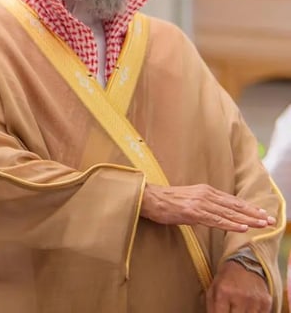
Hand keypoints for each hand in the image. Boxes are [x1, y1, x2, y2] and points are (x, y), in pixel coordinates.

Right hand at [141, 184, 275, 231]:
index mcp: (205, 190)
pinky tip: (243, 228)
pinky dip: (231, 224)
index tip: (263, 214)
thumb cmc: (165, 202)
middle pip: (235, 206)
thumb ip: (203, 207)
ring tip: (263, 224)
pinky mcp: (192, 212)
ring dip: (248, 220)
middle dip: (254, 213)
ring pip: (229, 213)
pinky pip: (216, 220)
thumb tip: (213, 217)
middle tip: (271, 220)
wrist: (147, 198)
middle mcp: (205, 194)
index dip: (249, 207)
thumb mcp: (188, 200)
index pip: (232, 200)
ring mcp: (199, 203)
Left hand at [206, 258, 270, 312]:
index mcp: (223, 292)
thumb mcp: (213, 287)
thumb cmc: (227, 278)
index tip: (221, 311)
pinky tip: (248, 307)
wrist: (246, 264)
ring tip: (238, 307)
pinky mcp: (266, 303)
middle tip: (230, 308)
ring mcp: (254, 301)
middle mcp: (239, 296)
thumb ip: (211, 306)